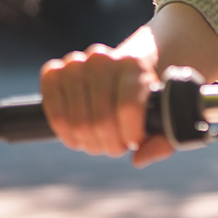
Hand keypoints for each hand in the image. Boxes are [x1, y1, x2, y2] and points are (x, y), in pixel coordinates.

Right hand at [40, 43, 172, 166]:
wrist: (120, 66)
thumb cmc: (144, 92)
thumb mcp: (164, 109)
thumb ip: (164, 137)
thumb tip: (138, 159)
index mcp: (134, 63)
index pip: (127, 107)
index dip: (130, 134)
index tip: (134, 141)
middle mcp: (103, 58)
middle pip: (100, 120)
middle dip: (110, 143)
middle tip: (117, 145)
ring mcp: (76, 64)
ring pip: (75, 121)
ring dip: (88, 142)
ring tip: (100, 141)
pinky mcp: (54, 72)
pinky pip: (54, 113)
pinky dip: (65, 133)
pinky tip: (78, 136)